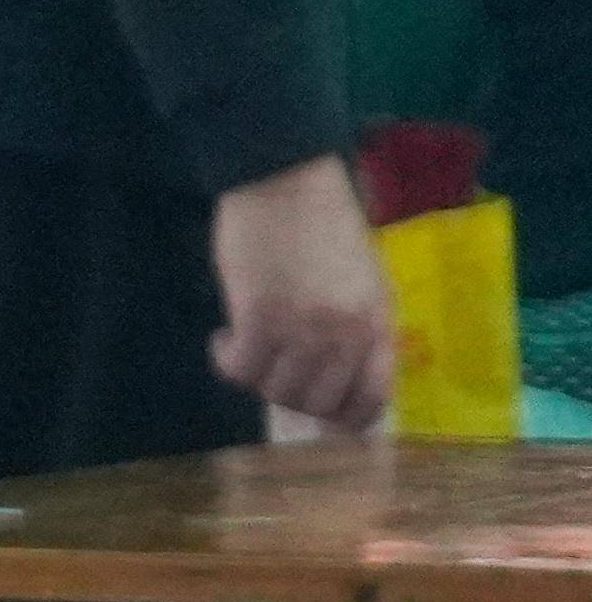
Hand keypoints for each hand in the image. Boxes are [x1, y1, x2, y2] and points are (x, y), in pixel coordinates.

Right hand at [211, 154, 397, 432]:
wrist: (286, 180)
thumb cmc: (323, 225)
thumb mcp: (362, 280)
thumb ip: (358, 327)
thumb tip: (337, 377)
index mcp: (378, 322)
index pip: (373, 399)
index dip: (345, 421)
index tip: (320, 418)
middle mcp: (348, 332)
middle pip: (319, 403)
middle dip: (291, 399)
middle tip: (272, 374)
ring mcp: (305, 327)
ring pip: (277, 391)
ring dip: (257, 379)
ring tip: (246, 350)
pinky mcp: (260, 316)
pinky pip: (241, 368)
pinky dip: (228, 362)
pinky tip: (224, 340)